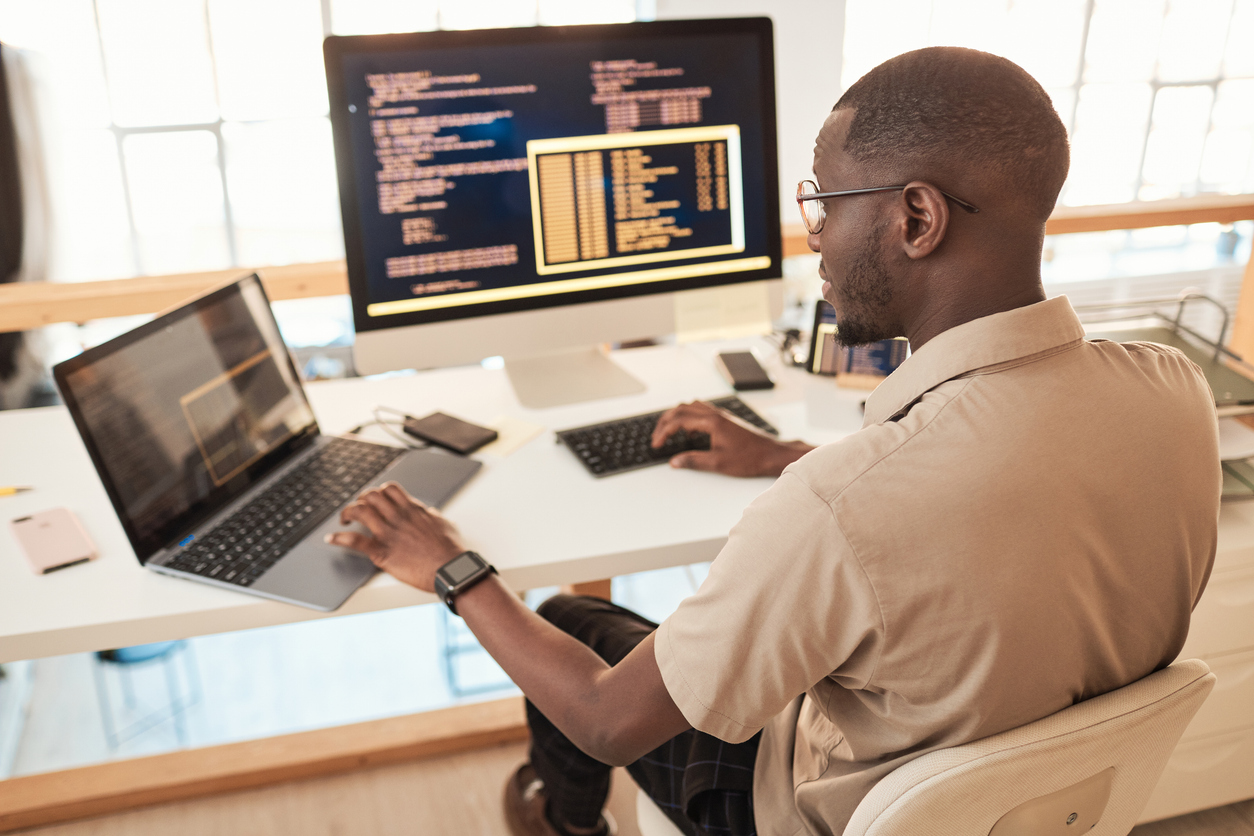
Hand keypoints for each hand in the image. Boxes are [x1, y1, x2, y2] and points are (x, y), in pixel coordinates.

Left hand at [325, 482, 465, 591]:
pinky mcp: (382, 552)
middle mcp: (398, 517)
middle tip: (357, 510)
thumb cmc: (450, 550)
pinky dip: (339, 538)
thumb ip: (430, 516)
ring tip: (344, 520)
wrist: (450, 569)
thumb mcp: (444, 523)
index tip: (374, 500)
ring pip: (359, 511)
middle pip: (371, 495)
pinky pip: (355, 540)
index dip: (377, 492)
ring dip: (347, 513)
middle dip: (361, 500)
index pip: (389, 489)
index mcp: (413, 509)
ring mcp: (388, 533)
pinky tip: (332, 539)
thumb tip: (426, 513)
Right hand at [650, 401, 813, 477]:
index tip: (657, 443)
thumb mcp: (718, 463)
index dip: (664, 431)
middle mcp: (715, 414)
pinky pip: (701, 410)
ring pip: (691, 406)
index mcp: (712, 422)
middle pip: (681, 408)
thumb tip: (674, 462)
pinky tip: (689, 431)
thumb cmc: (750, 458)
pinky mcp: (725, 420)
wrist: (772, 454)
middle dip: (665, 421)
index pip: (679, 420)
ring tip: (668, 431)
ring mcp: (721, 415)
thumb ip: (693, 461)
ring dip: (676, 416)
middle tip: (657, 436)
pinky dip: (689, 417)